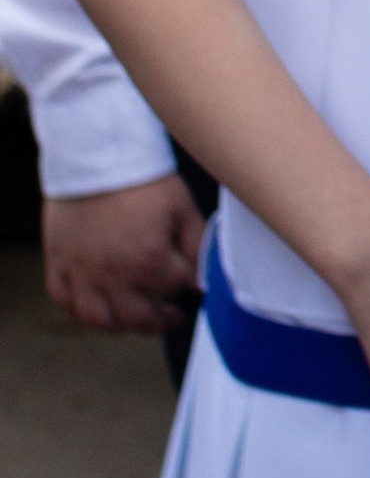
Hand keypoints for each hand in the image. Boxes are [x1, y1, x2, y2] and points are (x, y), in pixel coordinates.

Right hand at [42, 173, 206, 332]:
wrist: (95, 153)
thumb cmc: (142, 180)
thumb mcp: (183, 210)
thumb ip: (198, 248)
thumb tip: (203, 280)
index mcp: (149, 262)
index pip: (176, 289)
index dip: (188, 286)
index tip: (190, 282)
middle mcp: (113, 275)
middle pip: (138, 319)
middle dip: (159, 320)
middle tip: (169, 315)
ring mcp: (82, 271)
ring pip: (98, 320)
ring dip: (119, 325)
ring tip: (132, 316)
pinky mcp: (59, 261)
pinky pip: (64, 300)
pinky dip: (79, 310)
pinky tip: (97, 306)